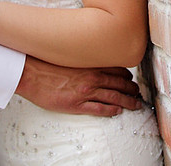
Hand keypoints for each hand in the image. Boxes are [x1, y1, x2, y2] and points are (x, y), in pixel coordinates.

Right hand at [16, 56, 143, 116]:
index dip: (126, 75)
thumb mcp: (70, 58)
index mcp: (90, 65)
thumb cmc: (48, 65)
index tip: (131, 79)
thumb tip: (93, 60)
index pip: (117, 69)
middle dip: (131, 89)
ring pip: (114, 97)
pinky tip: (118, 111)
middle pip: (119, 83)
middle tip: (138, 93)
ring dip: (128, 101)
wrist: (32, 75)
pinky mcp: (77, 105)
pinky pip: (100, 109)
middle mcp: (92, 78)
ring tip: (136, 104)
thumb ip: (84, 60)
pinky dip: (112, 110)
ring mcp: (85, 92)